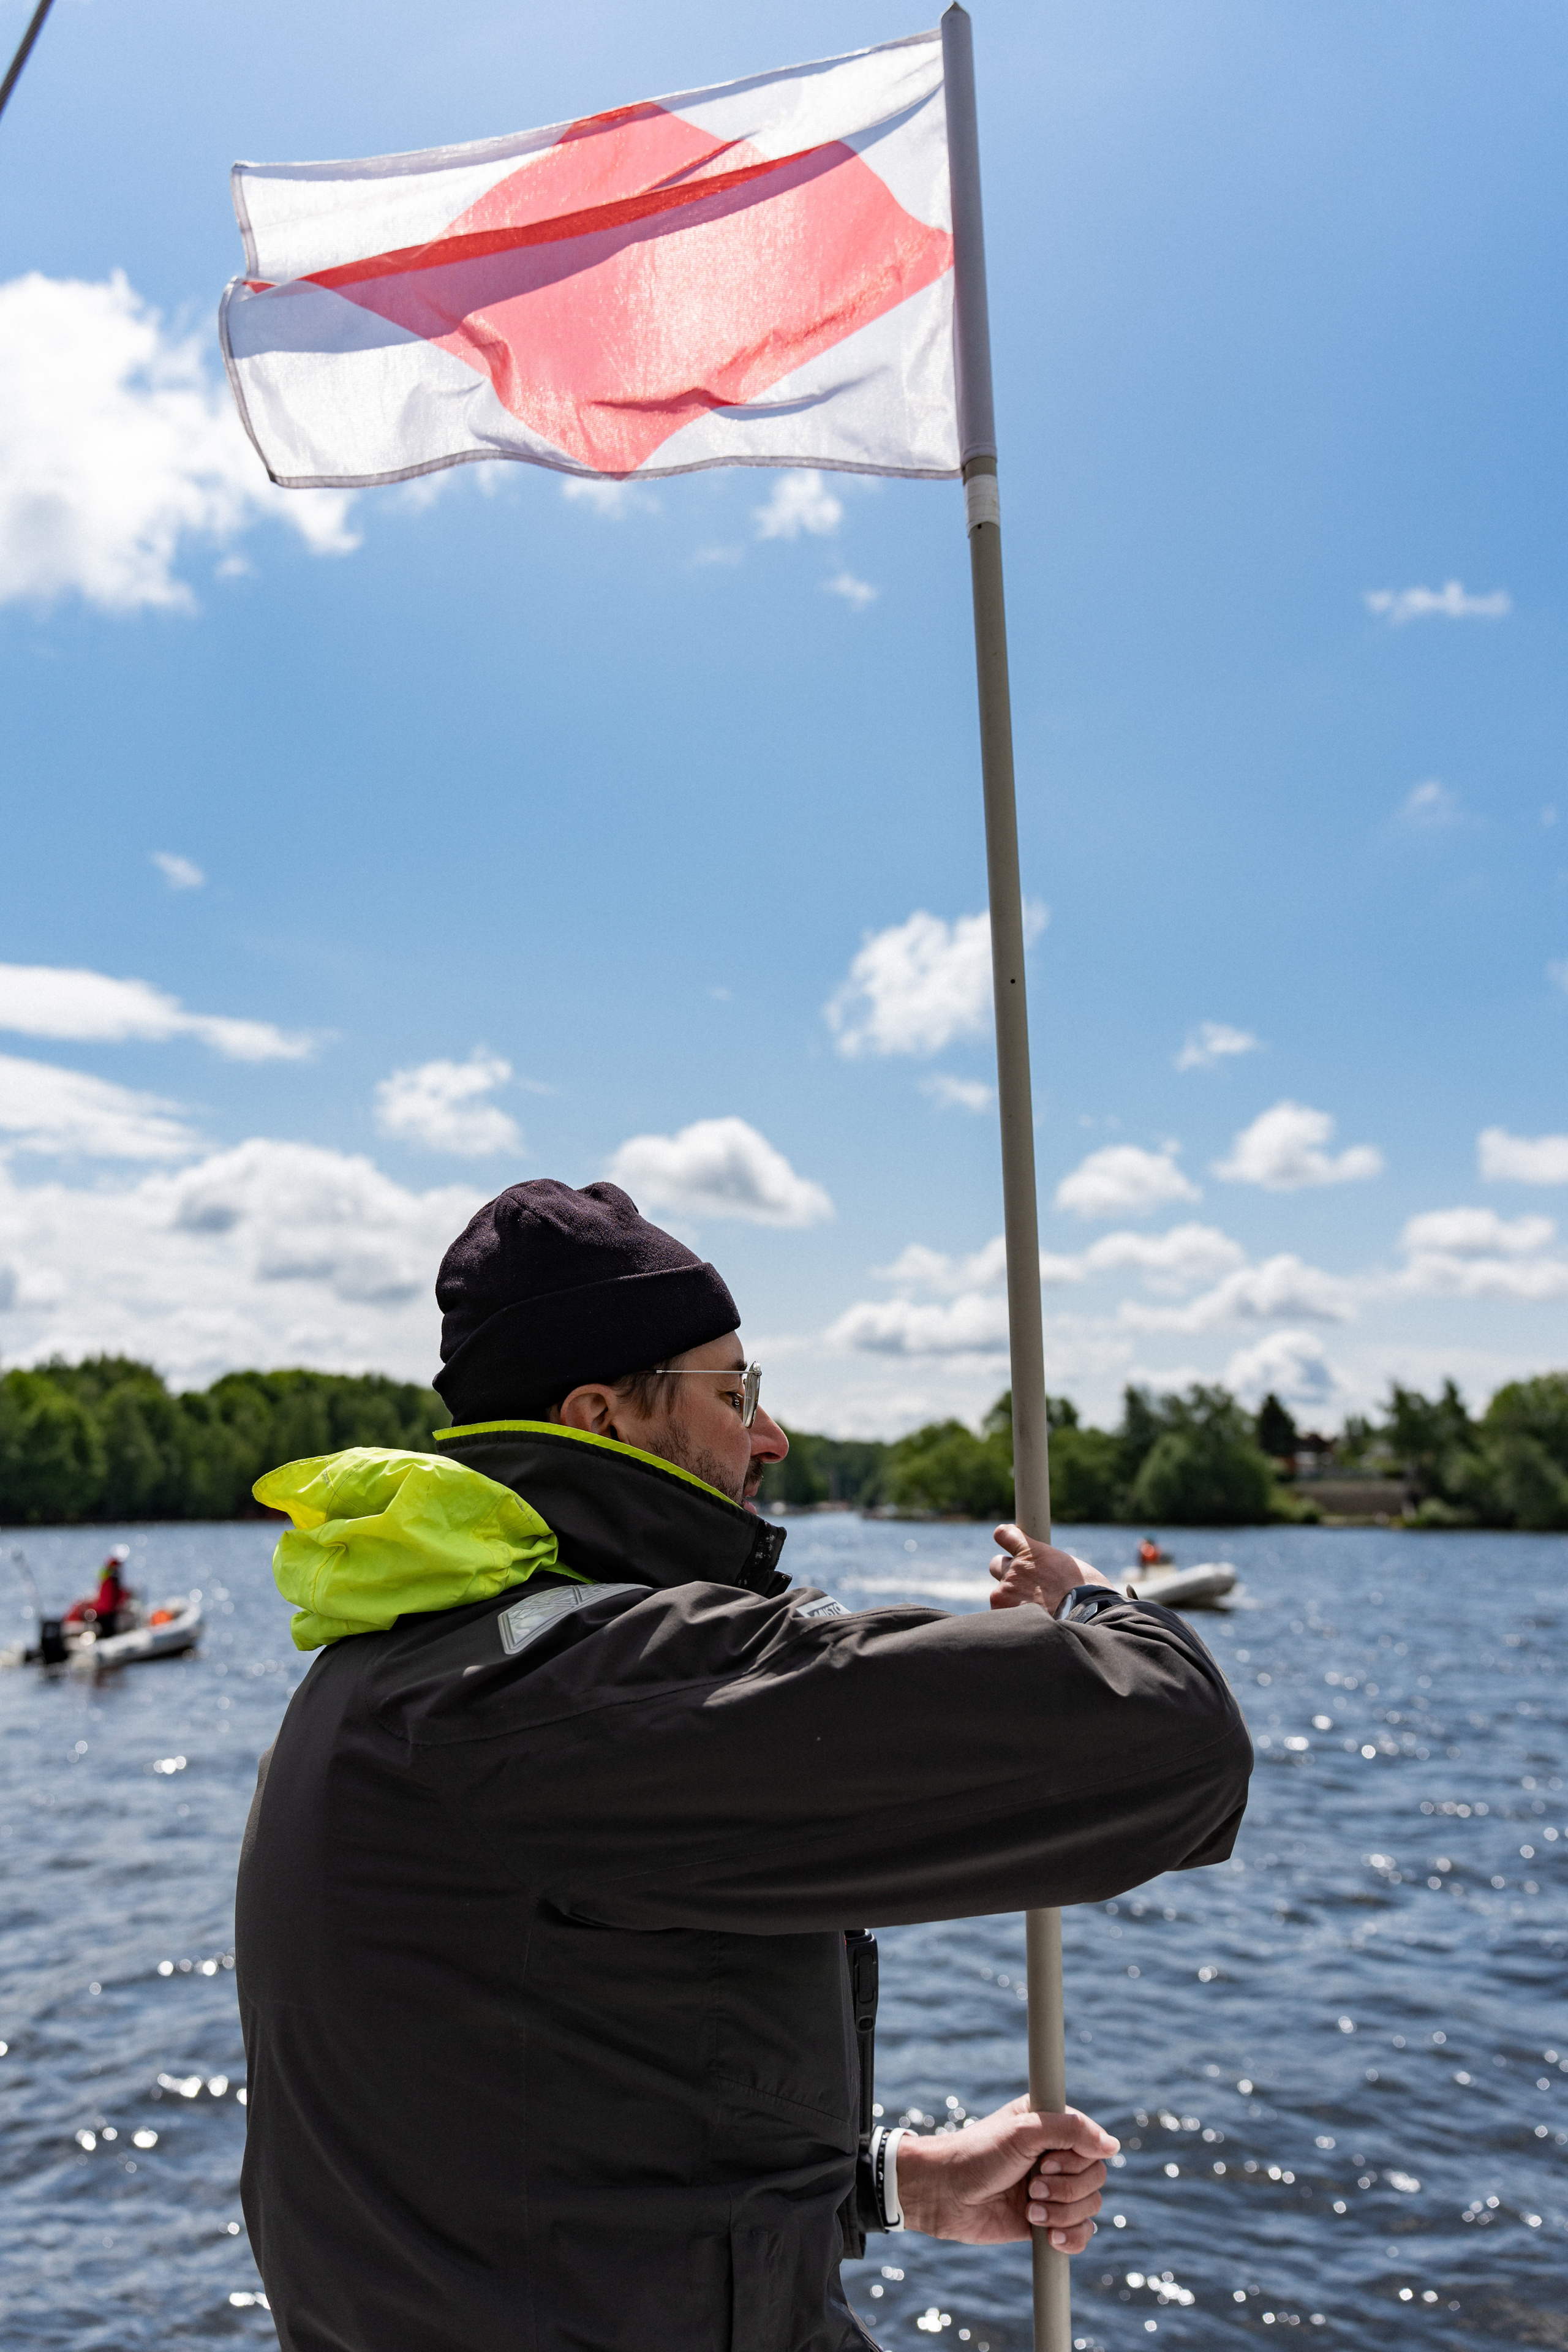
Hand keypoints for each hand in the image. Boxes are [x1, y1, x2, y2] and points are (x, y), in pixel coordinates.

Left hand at [895, 2096, 1117, 2247]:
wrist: (944, 2195)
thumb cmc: (977, 2154)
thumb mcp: (1023, 2132)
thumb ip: (1070, 2131)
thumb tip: (1113, 2146)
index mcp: (1051, 2125)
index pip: (1093, 2143)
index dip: (1075, 2158)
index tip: (1045, 2160)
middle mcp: (1056, 2156)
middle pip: (1096, 2178)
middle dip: (1066, 2188)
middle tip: (1032, 2185)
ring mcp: (1052, 2190)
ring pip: (1090, 2207)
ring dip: (1061, 2212)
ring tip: (1029, 2208)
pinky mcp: (1046, 2221)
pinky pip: (1081, 2234)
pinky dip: (1071, 2238)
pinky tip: (1049, 2236)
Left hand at [988, 1524, 1113, 1614]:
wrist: (1086, 1617)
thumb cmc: (1088, 1594)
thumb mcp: (1070, 1570)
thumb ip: (1049, 1568)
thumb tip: (1048, 1578)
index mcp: (1032, 1552)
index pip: (1004, 1534)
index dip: (1006, 1538)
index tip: (1009, 1543)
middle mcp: (1014, 1569)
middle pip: (997, 1565)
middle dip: (1008, 1574)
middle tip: (1025, 1588)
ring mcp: (1005, 1592)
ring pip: (999, 1594)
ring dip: (1012, 1601)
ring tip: (1037, 1613)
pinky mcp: (1003, 1613)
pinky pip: (1002, 1616)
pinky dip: (1014, 1621)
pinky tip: (1032, 1626)